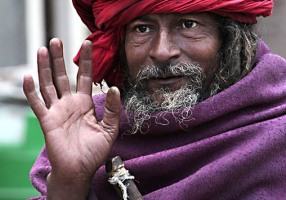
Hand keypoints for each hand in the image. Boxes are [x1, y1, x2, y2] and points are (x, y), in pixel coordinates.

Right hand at [23, 38, 120, 198]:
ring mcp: (57, 111)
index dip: (86, 61)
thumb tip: (117, 88)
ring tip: (43, 50)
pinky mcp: (47, 120)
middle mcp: (70, 104)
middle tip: (57, 41)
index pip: (85, 77)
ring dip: (44, 68)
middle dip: (59, 59)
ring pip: (48, 85)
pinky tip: (28, 77)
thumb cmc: (94, 151)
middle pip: (63, 76)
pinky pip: (37, 103)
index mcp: (85, 104)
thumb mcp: (110, 128)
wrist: (80, 169)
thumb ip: (114, 109)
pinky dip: (31, 91)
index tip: (88, 44)